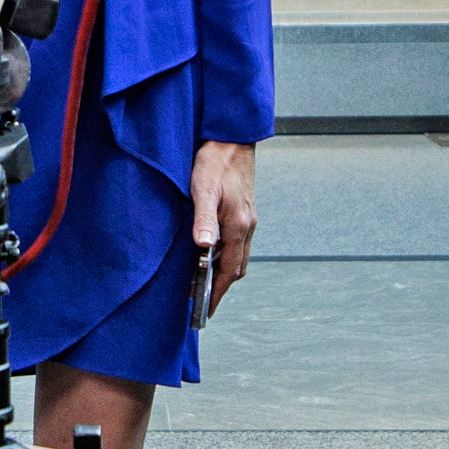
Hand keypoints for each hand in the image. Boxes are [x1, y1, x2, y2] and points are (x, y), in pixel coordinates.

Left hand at [190, 140, 258, 317]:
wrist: (231, 137)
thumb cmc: (214, 161)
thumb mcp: (204, 189)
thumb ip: (204, 219)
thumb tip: (203, 248)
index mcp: (239, 225)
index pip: (230, 271)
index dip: (217, 293)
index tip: (205, 311)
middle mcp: (247, 226)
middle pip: (236, 268)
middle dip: (220, 288)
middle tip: (201, 303)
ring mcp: (247, 218)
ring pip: (237, 255)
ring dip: (222, 272)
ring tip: (201, 283)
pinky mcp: (243, 211)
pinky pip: (236, 242)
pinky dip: (224, 255)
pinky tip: (208, 254)